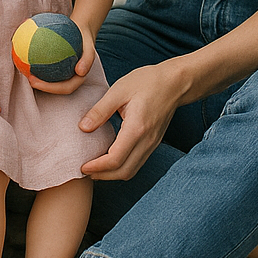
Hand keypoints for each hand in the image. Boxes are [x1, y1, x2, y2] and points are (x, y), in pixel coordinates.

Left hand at [25, 26, 97, 95]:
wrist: (82, 32)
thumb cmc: (85, 40)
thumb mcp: (90, 47)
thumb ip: (88, 59)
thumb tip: (80, 72)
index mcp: (78, 79)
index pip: (64, 88)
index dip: (50, 88)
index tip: (36, 81)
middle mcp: (70, 78)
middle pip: (55, 88)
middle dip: (41, 87)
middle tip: (29, 79)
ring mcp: (63, 74)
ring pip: (50, 79)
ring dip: (38, 79)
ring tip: (24, 71)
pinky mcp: (57, 66)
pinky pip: (46, 67)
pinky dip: (36, 64)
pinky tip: (25, 57)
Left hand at [79, 61, 183, 179]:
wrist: (175, 82)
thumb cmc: (147, 82)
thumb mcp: (119, 90)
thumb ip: (100, 110)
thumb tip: (83, 128)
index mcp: (137, 128)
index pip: (115, 159)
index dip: (97, 167)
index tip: (82, 166)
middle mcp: (146, 141)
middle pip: (124, 171)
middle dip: (103, 176)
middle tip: (84, 171)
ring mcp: (152, 144)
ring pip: (131, 170)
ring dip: (112, 174)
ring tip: (94, 169)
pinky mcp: (153, 143)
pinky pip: (137, 163)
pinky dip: (121, 167)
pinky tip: (109, 160)